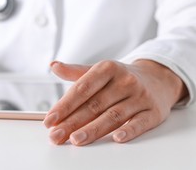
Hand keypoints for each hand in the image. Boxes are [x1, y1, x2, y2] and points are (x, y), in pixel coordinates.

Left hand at [43, 60, 187, 145]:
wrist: (157, 78)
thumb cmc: (120, 77)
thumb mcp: (99, 70)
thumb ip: (75, 72)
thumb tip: (53, 66)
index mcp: (107, 68)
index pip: (82, 89)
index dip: (64, 105)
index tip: (50, 119)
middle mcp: (125, 81)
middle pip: (94, 105)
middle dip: (72, 122)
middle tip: (56, 135)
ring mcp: (140, 97)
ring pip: (113, 116)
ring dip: (93, 130)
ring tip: (75, 139)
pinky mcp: (153, 112)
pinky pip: (140, 123)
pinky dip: (129, 131)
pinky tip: (116, 139)